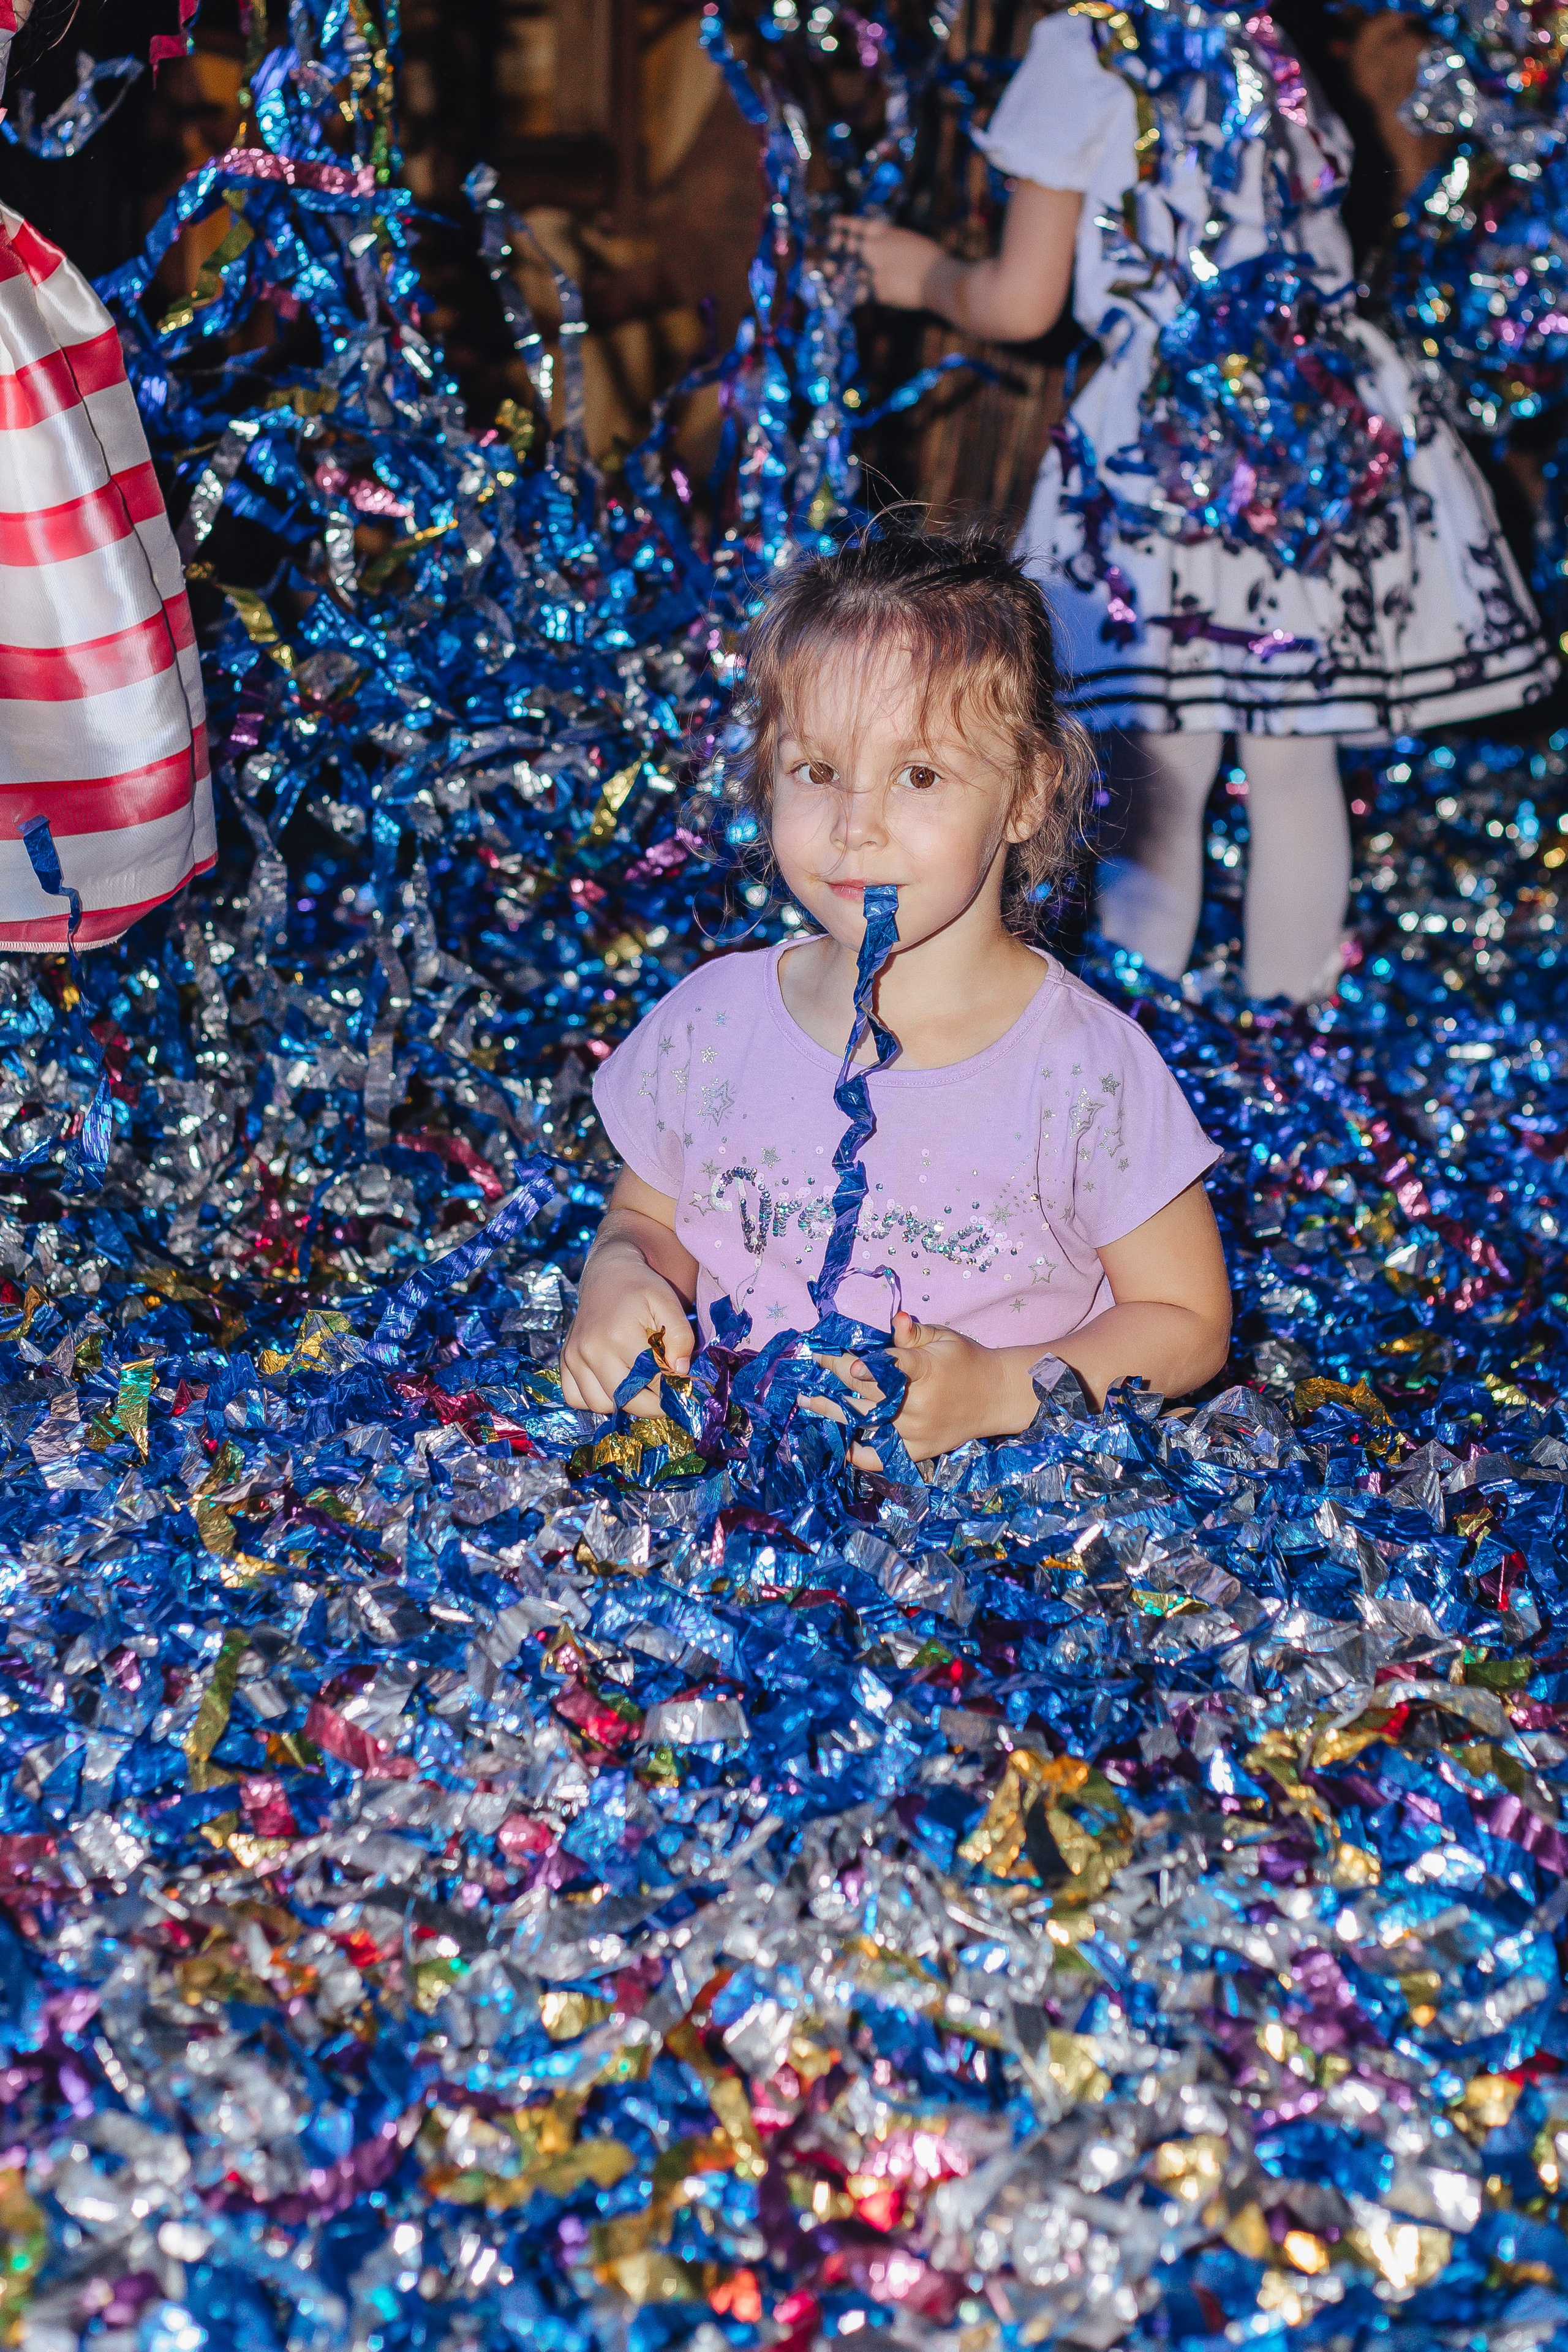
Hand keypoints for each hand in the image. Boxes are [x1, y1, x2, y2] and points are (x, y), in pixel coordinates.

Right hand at [560, 1240, 692, 1413]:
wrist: (608, 1273)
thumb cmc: (642, 1288)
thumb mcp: (669, 1304)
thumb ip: (681, 1337)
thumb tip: (680, 1371)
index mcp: (619, 1335)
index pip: (650, 1383)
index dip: (670, 1394)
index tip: (681, 1391)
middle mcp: (591, 1349)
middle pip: (625, 1400)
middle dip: (651, 1405)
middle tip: (665, 1398)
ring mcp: (574, 1356)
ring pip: (600, 1405)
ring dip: (623, 1404)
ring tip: (640, 1388)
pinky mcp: (565, 1361)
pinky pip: (576, 1398)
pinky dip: (595, 1400)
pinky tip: (613, 1385)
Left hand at [806, 1311, 1036, 1469]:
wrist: (996, 1397)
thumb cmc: (965, 1360)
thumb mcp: (944, 1338)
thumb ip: (915, 1332)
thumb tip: (896, 1318)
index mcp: (927, 1370)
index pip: (894, 1368)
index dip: (870, 1365)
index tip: (847, 1361)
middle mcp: (918, 1404)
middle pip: (869, 1392)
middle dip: (836, 1375)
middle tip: (812, 1363)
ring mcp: (915, 1431)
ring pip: (865, 1421)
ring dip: (832, 1409)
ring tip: (806, 1398)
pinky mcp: (916, 1451)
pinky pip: (880, 1456)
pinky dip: (857, 1452)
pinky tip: (837, 1442)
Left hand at [831, 216, 946, 312]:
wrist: (939, 278)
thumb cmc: (931, 258)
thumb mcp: (909, 239)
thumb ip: (891, 241)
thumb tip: (882, 246)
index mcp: (883, 232)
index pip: (857, 224)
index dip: (843, 223)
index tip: (832, 222)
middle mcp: (873, 249)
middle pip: (846, 245)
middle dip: (833, 246)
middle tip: (826, 248)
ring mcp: (872, 271)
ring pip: (846, 270)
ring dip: (831, 269)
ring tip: (816, 266)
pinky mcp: (875, 292)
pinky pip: (855, 294)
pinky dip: (846, 294)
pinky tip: (834, 292)